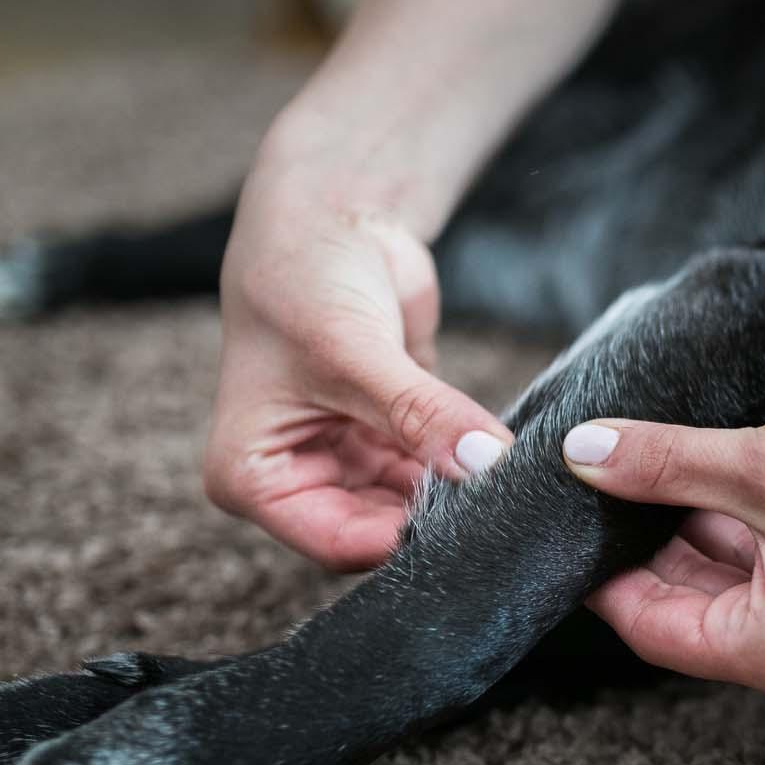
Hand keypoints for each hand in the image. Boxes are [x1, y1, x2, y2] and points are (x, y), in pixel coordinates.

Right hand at [207, 151, 512, 570]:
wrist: (331, 221)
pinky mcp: (391, 440)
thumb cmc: (304, 280)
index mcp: (253, 479)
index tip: (472, 520)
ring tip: (511, 483)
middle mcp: (297, 480)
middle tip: (505, 507)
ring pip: (414, 508)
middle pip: (379, 532)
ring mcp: (347, 463)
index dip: (404, 539)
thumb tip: (484, 464)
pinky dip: (469, 469)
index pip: (337, 543)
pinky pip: (437, 474)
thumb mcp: (354, 352)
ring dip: (460, 496)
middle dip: (437, 520)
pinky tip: (507, 462)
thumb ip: (419, 413)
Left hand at [561, 372, 764, 712]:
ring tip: (667, 467)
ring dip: (703, 537)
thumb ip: (663, 465)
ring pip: (740, 595)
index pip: (654, 630)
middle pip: (696, 616)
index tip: (565, 516)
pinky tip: (730, 478)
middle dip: (652, 548)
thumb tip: (580, 456)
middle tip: (606, 481)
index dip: (600, 571)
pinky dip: (753, 539)